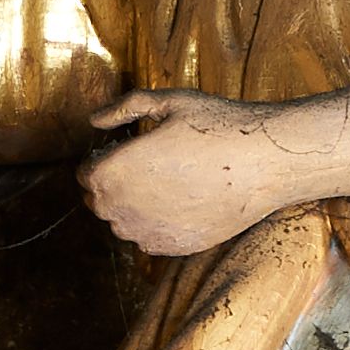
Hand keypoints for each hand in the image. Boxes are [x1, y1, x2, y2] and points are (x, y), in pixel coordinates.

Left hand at [78, 90, 296, 254]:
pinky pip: (148, 239)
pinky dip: (156, 224)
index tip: (126, 150)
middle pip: (99, 202)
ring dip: (133, 206)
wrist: (263, 162)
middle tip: (147, 165)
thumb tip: (95, 120)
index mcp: (112, 171)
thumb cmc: (217, 126)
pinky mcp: (173, 247)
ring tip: (167, 182)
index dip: (104, 159)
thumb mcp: (168, 102)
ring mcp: (147, 232)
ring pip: (123, 223)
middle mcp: (122, 208)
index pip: (86, 174)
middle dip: (114, 184)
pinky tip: (181, 202)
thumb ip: (123, 108)